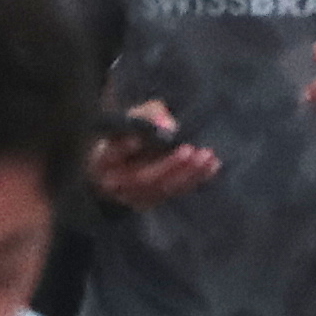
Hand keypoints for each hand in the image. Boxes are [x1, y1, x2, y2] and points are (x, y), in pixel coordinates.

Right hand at [92, 102, 219, 208]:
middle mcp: (115, 183)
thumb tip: (168, 125)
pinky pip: (175, 192)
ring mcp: (134, 196)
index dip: (122, 149)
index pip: (109, 156)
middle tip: (189, 150)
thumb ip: (149, 115)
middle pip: (141, 178)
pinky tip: (212, 165)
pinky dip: (195, 179)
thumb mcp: (136, 116)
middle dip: (168, 165)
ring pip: (161, 189)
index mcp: (103, 160)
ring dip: (187, 174)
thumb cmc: (132, 131)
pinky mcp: (153, 200)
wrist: (131, 156)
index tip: (137, 139)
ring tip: (206, 156)